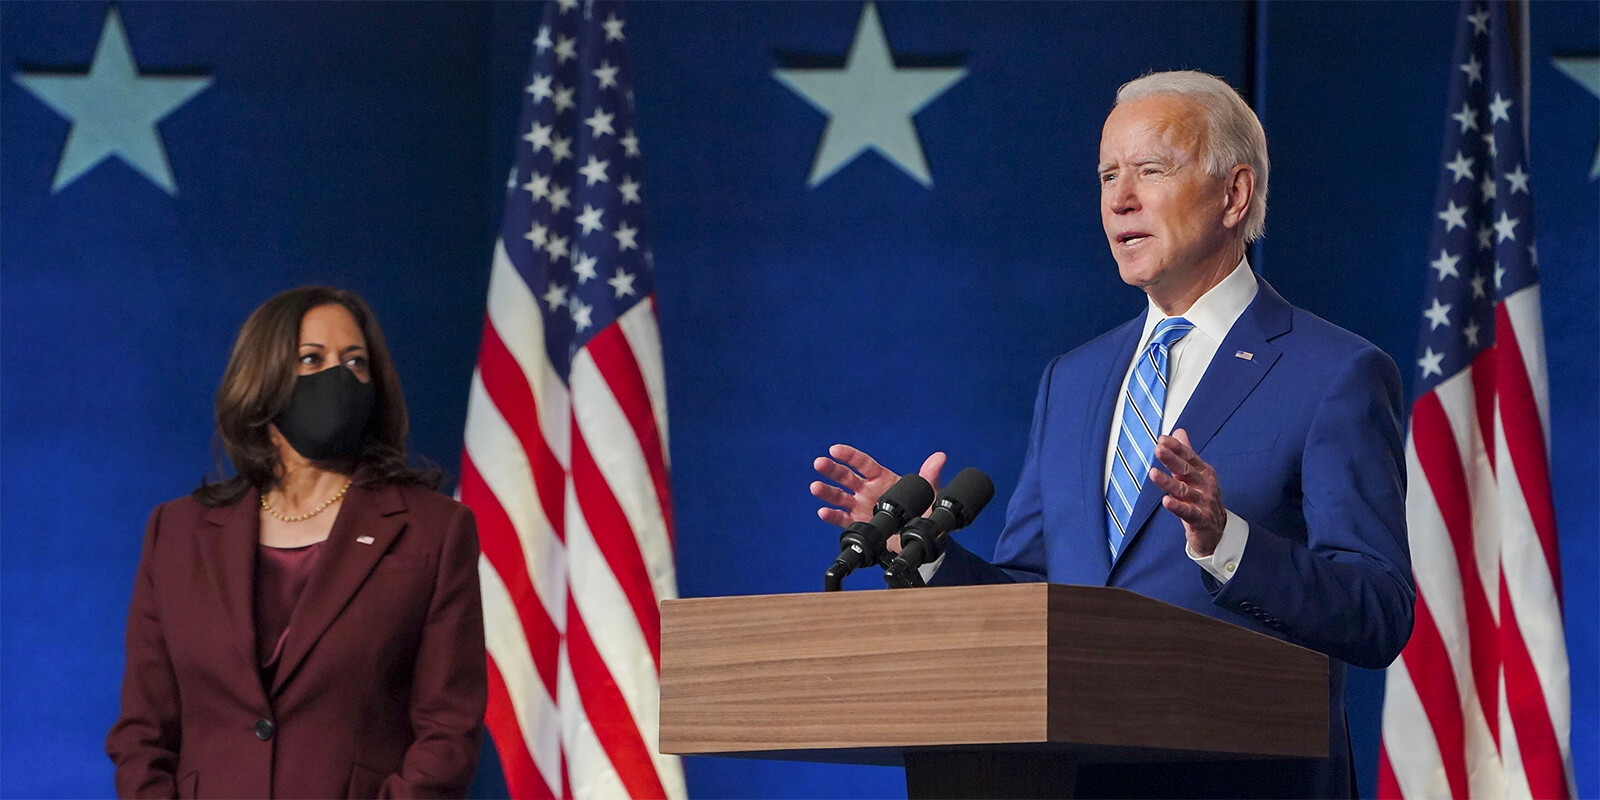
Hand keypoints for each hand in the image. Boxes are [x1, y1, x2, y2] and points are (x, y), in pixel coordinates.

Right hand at [811, 444, 945, 530]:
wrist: (919, 535)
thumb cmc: (922, 509)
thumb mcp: (928, 491)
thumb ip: (929, 475)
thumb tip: (940, 457)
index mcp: (881, 478)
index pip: (862, 463)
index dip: (849, 456)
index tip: (835, 449)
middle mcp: (867, 490)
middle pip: (846, 477)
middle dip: (832, 470)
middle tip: (819, 463)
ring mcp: (860, 506)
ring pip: (839, 497)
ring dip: (826, 492)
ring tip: (815, 487)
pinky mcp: (858, 523)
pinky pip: (842, 519)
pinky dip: (832, 516)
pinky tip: (823, 512)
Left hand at [1148, 428, 1226, 555]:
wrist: (1216, 530)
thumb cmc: (1202, 499)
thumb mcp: (1195, 475)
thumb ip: (1185, 454)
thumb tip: (1178, 432)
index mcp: (1203, 472)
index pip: (1189, 456)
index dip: (1176, 447)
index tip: (1162, 439)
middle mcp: (1205, 485)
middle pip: (1186, 470)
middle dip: (1172, 459)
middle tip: (1158, 449)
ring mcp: (1204, 502)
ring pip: (1183, 491)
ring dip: (1168, 482)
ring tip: (1153, 473)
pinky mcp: (1201, 519)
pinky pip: (1187, 512)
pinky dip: (1177, 506)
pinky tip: (1166, 501)